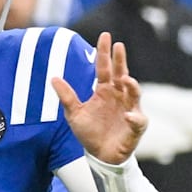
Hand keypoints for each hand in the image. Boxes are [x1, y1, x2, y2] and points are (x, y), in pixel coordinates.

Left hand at [52, 32, 146, 163]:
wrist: (100, 155)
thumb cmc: (89, 132)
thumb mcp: (74, 113)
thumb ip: (66, 96)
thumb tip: (53, 78)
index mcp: (104, 90)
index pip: (104, 68)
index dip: (104, 53)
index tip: (105, 36)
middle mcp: (119, 96)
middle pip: (121, 74)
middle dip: (120, 60)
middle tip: (118, 45)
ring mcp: (129, 109)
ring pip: (134, 94)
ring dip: (132, 86)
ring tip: (125, 78)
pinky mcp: (135, 126)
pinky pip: (138, 120)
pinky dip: (135, 118)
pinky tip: (128, 116)